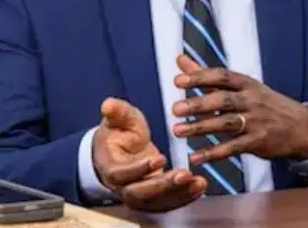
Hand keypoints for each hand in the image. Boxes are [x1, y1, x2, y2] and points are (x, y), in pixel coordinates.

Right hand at [93, 97, 206, 211]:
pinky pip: (168, 202)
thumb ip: (117, 112)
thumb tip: (108, 104)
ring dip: (179, 194)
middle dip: (164, 186)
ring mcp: (139, 196)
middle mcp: (123, 187)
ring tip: (198, 182)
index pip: (122, 174)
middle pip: (141, 193)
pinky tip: (199, 187)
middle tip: (185, 174)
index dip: (140, 169)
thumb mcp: (119, 119)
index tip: (160, 159)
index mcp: (111, 167)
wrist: (119, 152)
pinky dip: (185, 197)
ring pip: (157, 202)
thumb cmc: (119, 134)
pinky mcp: (154, 199)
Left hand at [172, 55, 307, 166]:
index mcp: (246, 83)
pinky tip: (195, 157)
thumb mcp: (242, 86)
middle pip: (223, 100)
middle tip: (176, 109)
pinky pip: (233, 148)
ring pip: (226, 124)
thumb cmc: (264, 103)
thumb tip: (180, 59)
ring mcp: (256, 121)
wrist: (301, 127)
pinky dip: (213, 153)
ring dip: (201, 128)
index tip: (178, 81)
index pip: (221, 77)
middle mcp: (251, 100)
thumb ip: (207, 76)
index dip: (200, 78)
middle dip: (199, 104)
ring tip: (177, 131)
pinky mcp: (258, 142)